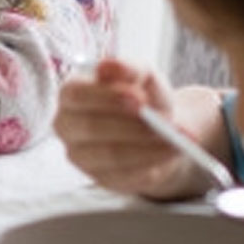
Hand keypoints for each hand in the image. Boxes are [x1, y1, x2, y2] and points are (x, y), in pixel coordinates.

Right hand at [53, 58, 217, 198]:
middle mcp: (66, 125)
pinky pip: (124, 174)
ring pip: (109, 154)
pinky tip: (171, 153)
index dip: (106, 97)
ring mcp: (80, 155)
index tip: (139, 98)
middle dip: (130, 126)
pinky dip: (152, 163)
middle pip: (90, 127)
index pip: (76, 95)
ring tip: (177, 140)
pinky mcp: (99, 177)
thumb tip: (106, 66)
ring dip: (147, 147)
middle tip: (164, 123)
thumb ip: (128, 68)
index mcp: (71, 93)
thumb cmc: (142, 98)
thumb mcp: (143, 76)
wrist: (157, 129)